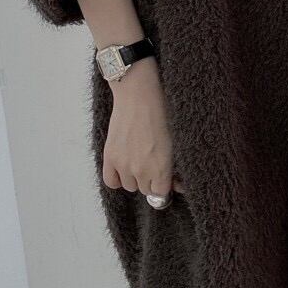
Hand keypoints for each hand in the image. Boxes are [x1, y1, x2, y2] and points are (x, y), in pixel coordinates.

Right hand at [102, 56, 185, 197]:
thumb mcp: (176, 140)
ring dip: (135, 177)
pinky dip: (118, 178)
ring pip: (130, 186)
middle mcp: (142, 170)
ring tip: (140, 158)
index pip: (161, 195)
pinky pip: (112, 181)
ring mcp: (124, 164)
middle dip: (152, 180)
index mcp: (162, 168)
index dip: (166, 187)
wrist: (139, 93)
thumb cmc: (162, 111)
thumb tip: (178, 184)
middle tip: (155, 164)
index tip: (168, 179)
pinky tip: (124, 167)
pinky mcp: (110, 156)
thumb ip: (175, 166)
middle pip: (146, 190)